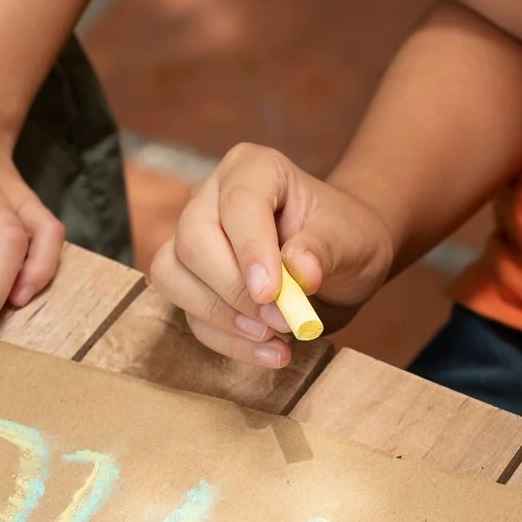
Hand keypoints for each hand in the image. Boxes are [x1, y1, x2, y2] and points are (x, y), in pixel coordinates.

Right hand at [150, 144, 397, 367]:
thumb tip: (300, 271)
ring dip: (221, 317)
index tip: (273, 293)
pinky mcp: (191, 282)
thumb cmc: (344, 238)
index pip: (238, 203)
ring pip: (172, 275)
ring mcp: (193, 240)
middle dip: (233, 290)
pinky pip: (190, 315)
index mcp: (252, 168)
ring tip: (275, 338)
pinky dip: (228, 341)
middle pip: (192, 241)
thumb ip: (323, 249)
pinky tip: (270, 353)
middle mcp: (210, 198)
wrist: (340, 263)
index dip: (251, 250)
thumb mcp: (349, 239)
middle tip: (281, 321)